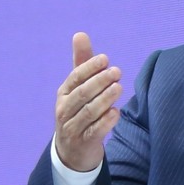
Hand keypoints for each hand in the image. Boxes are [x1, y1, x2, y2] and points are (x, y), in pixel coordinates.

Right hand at [54, 32, 122, 171]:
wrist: (72, 150)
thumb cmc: (78, 111)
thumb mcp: (78, 87)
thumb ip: (82, 62)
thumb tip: (80, 34)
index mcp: (64, 94)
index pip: (75, 78)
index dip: (89, 68)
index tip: (105, 59)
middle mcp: (65, 110)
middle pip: (82, 94)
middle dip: (99, 81)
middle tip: (117, 71)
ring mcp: (73, 127)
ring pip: (88, 112)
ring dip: (104, 99)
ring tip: (119, 87)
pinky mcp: (84, 142)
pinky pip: (94, 131)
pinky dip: (105, 122)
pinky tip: (116, 112)